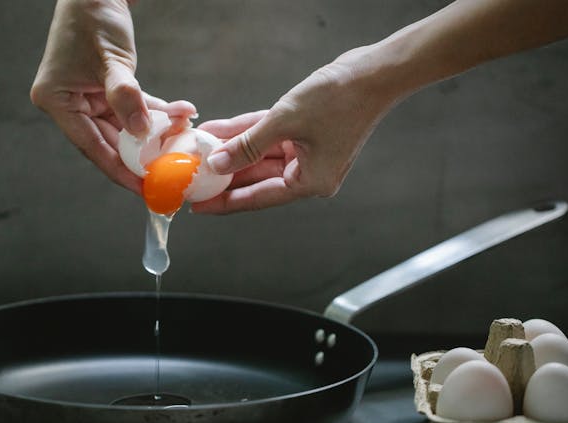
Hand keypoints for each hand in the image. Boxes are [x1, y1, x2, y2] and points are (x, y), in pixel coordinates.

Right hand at [30, 0, 195, 193]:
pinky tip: (183, 116)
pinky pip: (135, 110)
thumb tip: (142, 132)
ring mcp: (88, 99)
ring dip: (157, 133)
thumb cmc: (94, 18)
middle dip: (144, 156)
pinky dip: (157, 114)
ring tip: (185, 141)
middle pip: (111, 143)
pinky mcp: (107, 92)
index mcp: (57, 101)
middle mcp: (69, 104)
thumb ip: (127, 97)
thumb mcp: (111, 60)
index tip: (145, 189)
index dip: (120, 170)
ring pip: (127, 129)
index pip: (92, 146)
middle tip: (172, 173)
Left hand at [192, 47, 401, 213]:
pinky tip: (220, 131)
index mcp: (311, 182)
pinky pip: (269, 136)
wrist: (375, 72)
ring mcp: (308, 153)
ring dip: (232, 149)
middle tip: (193, 176)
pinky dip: (247, 133)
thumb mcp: (285, 122)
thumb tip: (218, 164)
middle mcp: (309, 173)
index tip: (200, 205)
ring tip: (200, 150)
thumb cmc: (339, 100)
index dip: (226, 202)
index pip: (259, 198)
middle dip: (225, 173)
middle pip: (257, 177)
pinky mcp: (306, 133)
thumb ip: (248, 145)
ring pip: (260, 154)